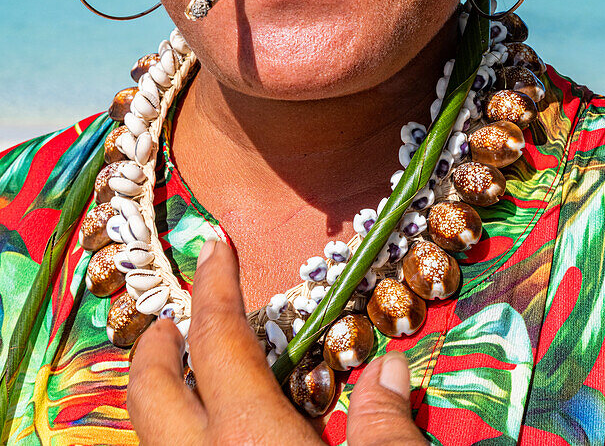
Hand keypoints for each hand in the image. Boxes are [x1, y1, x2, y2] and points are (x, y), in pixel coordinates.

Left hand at [127, 239, 424, 444]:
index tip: (216, 244)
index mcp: (249, 436)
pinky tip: (216, 433)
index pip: (217, 337)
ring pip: (149, 432)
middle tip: (177, 315)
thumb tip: (390, 369)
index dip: (215, 283)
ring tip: (191, 372)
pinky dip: (180, 434)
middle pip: (149, 387)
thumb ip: (385, 424)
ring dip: (163, 393)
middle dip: (156, 340)